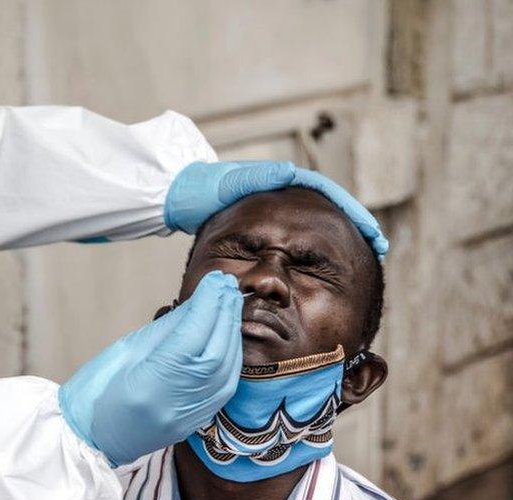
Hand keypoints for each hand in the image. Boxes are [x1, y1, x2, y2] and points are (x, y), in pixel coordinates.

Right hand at [59, 271, 243, 465]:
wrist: (92, 438)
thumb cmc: (97, 392)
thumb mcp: (125, 350)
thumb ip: (167, 329)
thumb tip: (198, 303)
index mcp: (150, 385)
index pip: (192, 338)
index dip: (207, 305)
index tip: (214, 280)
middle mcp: (176, 404)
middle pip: (216, 351)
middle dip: (224, 313)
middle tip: (225, 284)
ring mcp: (190, 416)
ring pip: (228, 367)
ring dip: (231, 331)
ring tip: (228, 302)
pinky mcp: (199, 419)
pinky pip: (226, 383)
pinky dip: (231, 353)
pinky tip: (227, 333)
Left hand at [163, 161, 388, 260]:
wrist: (183, 195)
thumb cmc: (204, 188)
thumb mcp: (230, 182)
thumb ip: (258, 177)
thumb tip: (289, 172)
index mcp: (282, 179)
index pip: (327, 193)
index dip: (352, 212)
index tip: (371, 232)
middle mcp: (285, 191)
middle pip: (329, 209)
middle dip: (355, 226)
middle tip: (378, 247)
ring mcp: (278, 208)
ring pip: (316, 224)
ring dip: (340, 237)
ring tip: (362, 256)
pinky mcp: (268, 224)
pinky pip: (299, 236)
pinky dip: (316, 247)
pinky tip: (325, 266)